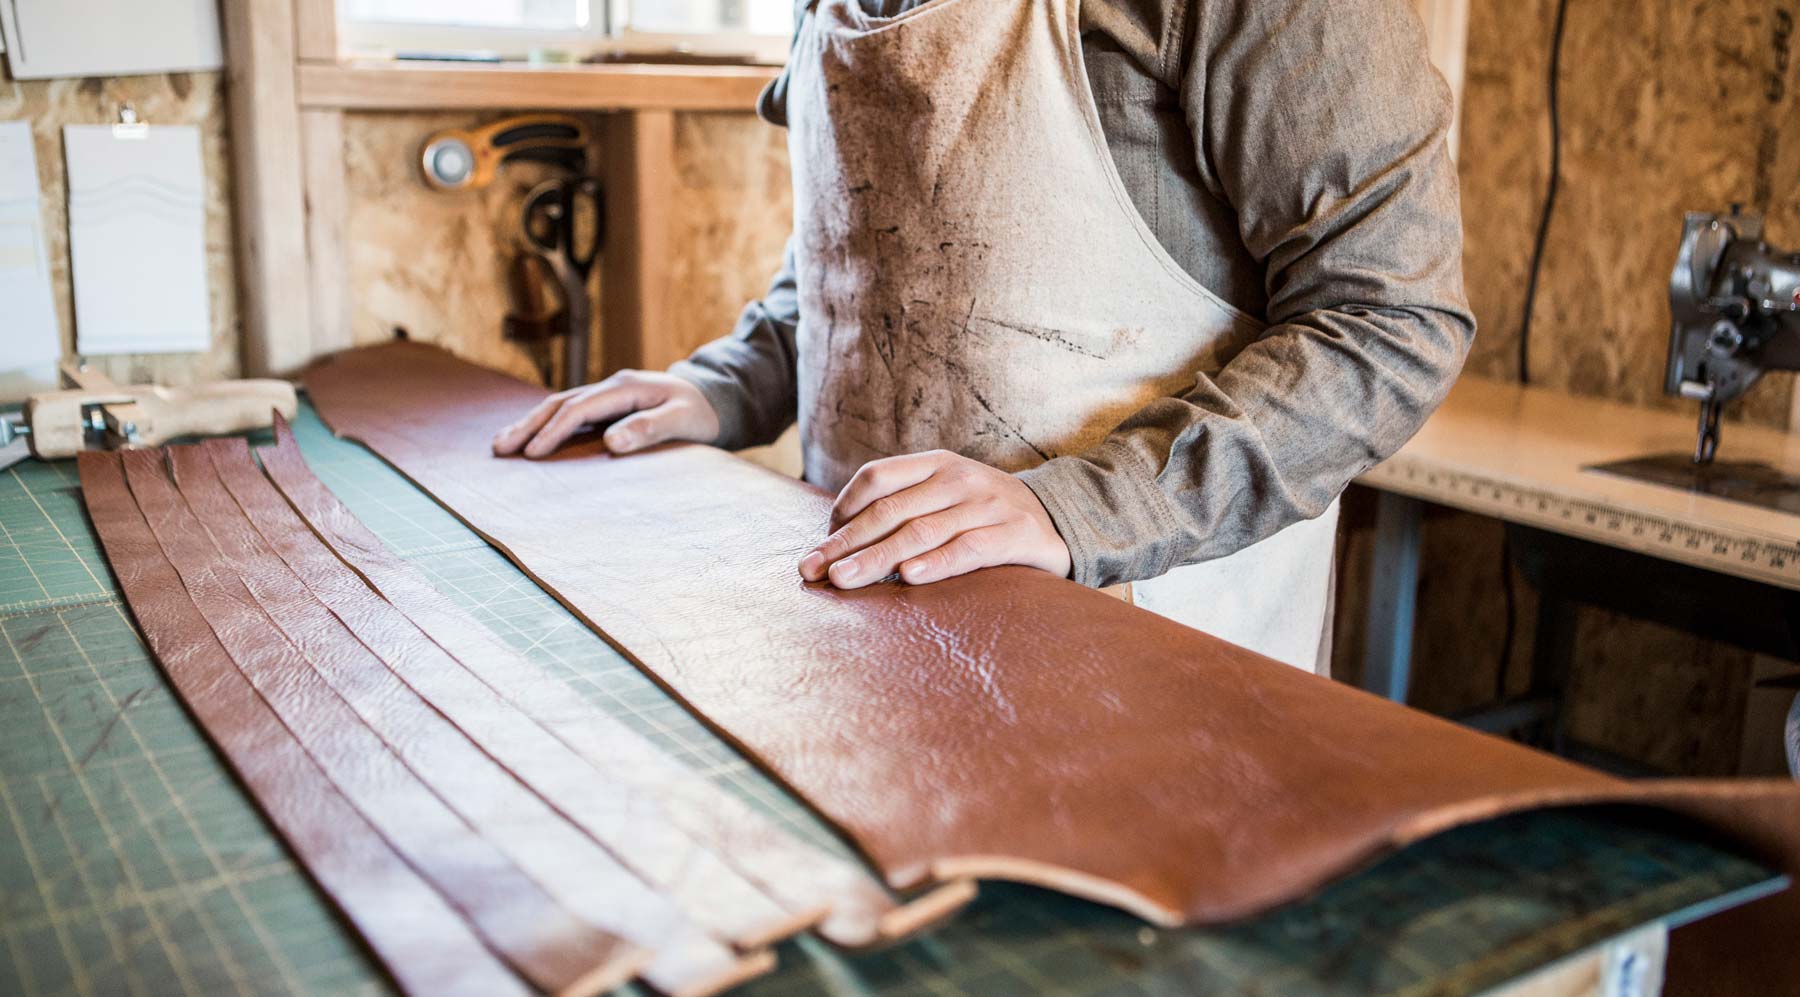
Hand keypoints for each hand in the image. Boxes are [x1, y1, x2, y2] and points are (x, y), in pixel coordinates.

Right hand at [491, 370, 720, 458]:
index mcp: (625, 387)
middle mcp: (611, 386)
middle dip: (528, 425)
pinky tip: (530, 439)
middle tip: (500, 448)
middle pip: (560, 403)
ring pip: (560, 405)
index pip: (579, 409)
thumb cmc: (700, 412)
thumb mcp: (682, 420)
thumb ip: (649, 428)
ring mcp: (607, 394)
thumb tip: (610, 442)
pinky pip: (570, 413)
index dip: (554, 431)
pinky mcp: (608, 405)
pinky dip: (547, 425)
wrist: (714, 398)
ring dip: (531, 424)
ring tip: (502, 443)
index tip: (532, 454)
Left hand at [799, 450, 1071, 588]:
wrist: (1061, 519)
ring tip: (845, 580)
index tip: (821, 544)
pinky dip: (937, 564)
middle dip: (846, 543)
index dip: (843, 509)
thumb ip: (904, 508)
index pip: (877, 478)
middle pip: (891, 511)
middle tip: (813, 571)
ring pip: (922, 532)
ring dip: (877, 559)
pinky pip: (969, 549)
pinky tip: (909, 578)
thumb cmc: (985, 515)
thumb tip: (840, 543)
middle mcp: (959, 478)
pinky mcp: (1015, 533)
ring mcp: (988, 504)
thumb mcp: (946, 497)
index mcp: (937, 464)